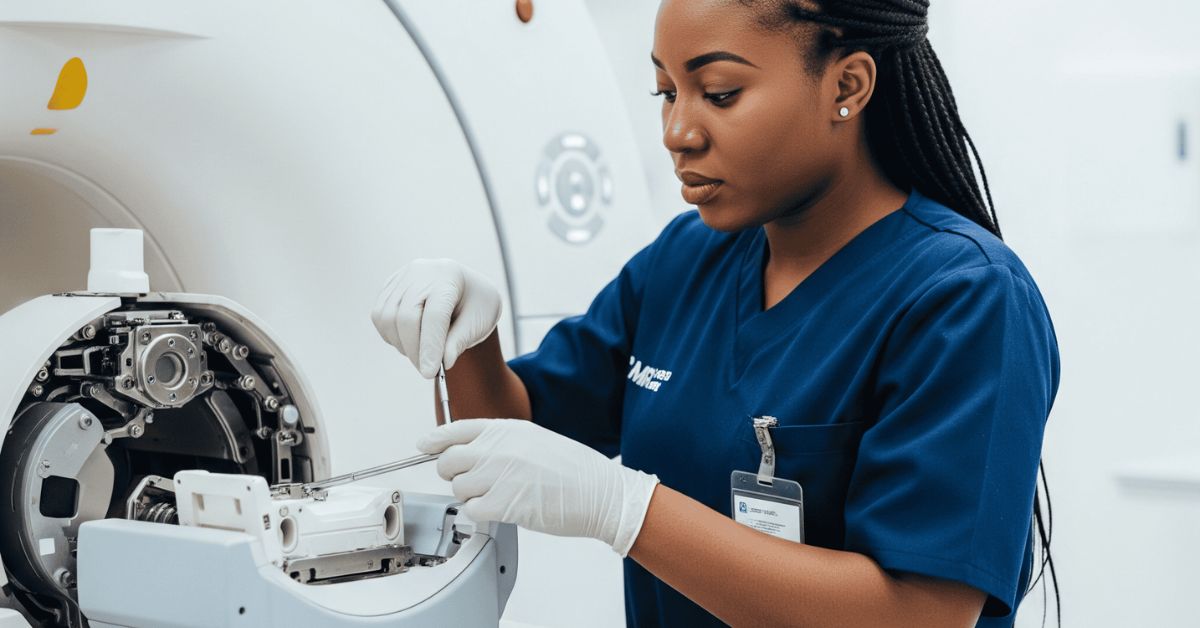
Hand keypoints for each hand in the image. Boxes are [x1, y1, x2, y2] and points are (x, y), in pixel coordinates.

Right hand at [371, 259, 501, 378]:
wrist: (467, 288)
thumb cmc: (477, 305)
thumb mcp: (478, 323)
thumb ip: (459, 341)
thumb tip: (443, 362)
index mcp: (449, 276)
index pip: (434, 315)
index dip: (430, 347)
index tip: (430, 373)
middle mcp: (422, 271)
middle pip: (406, 316)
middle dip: (414, 350)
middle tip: (426, 371)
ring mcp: (402, 277)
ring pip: (387, 318)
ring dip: (402, 344)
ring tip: (421, 353)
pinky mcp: (390, 286)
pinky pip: (380, 316)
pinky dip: (391, 336)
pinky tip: (409, 340)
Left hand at [417, 419, 659, 556]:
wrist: (600, 492)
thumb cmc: (574, 470)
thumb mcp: (534, 440)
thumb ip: (501, 442)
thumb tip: (471, 452)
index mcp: (506, 430)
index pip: (455, 430)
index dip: (434, 439)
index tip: (424, 446)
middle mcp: (498, 449)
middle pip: (448, 461)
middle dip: (454, 473)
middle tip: (471, 480)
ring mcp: (498, 475)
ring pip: (457, 488)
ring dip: (470, 495)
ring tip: (496, 495)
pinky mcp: (502, 504)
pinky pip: (471, 510)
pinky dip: (480, 513)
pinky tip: (500, 508)